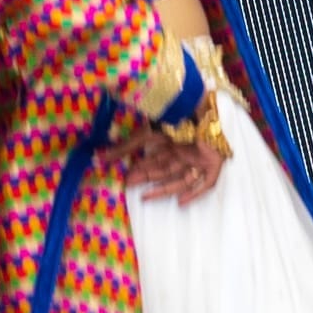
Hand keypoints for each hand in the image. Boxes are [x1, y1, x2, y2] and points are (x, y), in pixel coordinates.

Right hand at [105, 124, 223, 205]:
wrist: (193, 109)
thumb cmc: (170, 119)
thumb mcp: (144, 136)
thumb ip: (123, 148)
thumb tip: (99, 156)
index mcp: (172, 142)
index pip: (155, 160)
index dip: (141, 170)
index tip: (126, 178)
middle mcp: (185, 151)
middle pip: (165, 170)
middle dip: (147, 178)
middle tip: (129, 185)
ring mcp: (200, 158)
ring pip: (181, 178)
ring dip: (164, 189)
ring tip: (145, 198)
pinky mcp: (214, 162)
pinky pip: (207, 183)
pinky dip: (195, 194)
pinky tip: (181, 203)